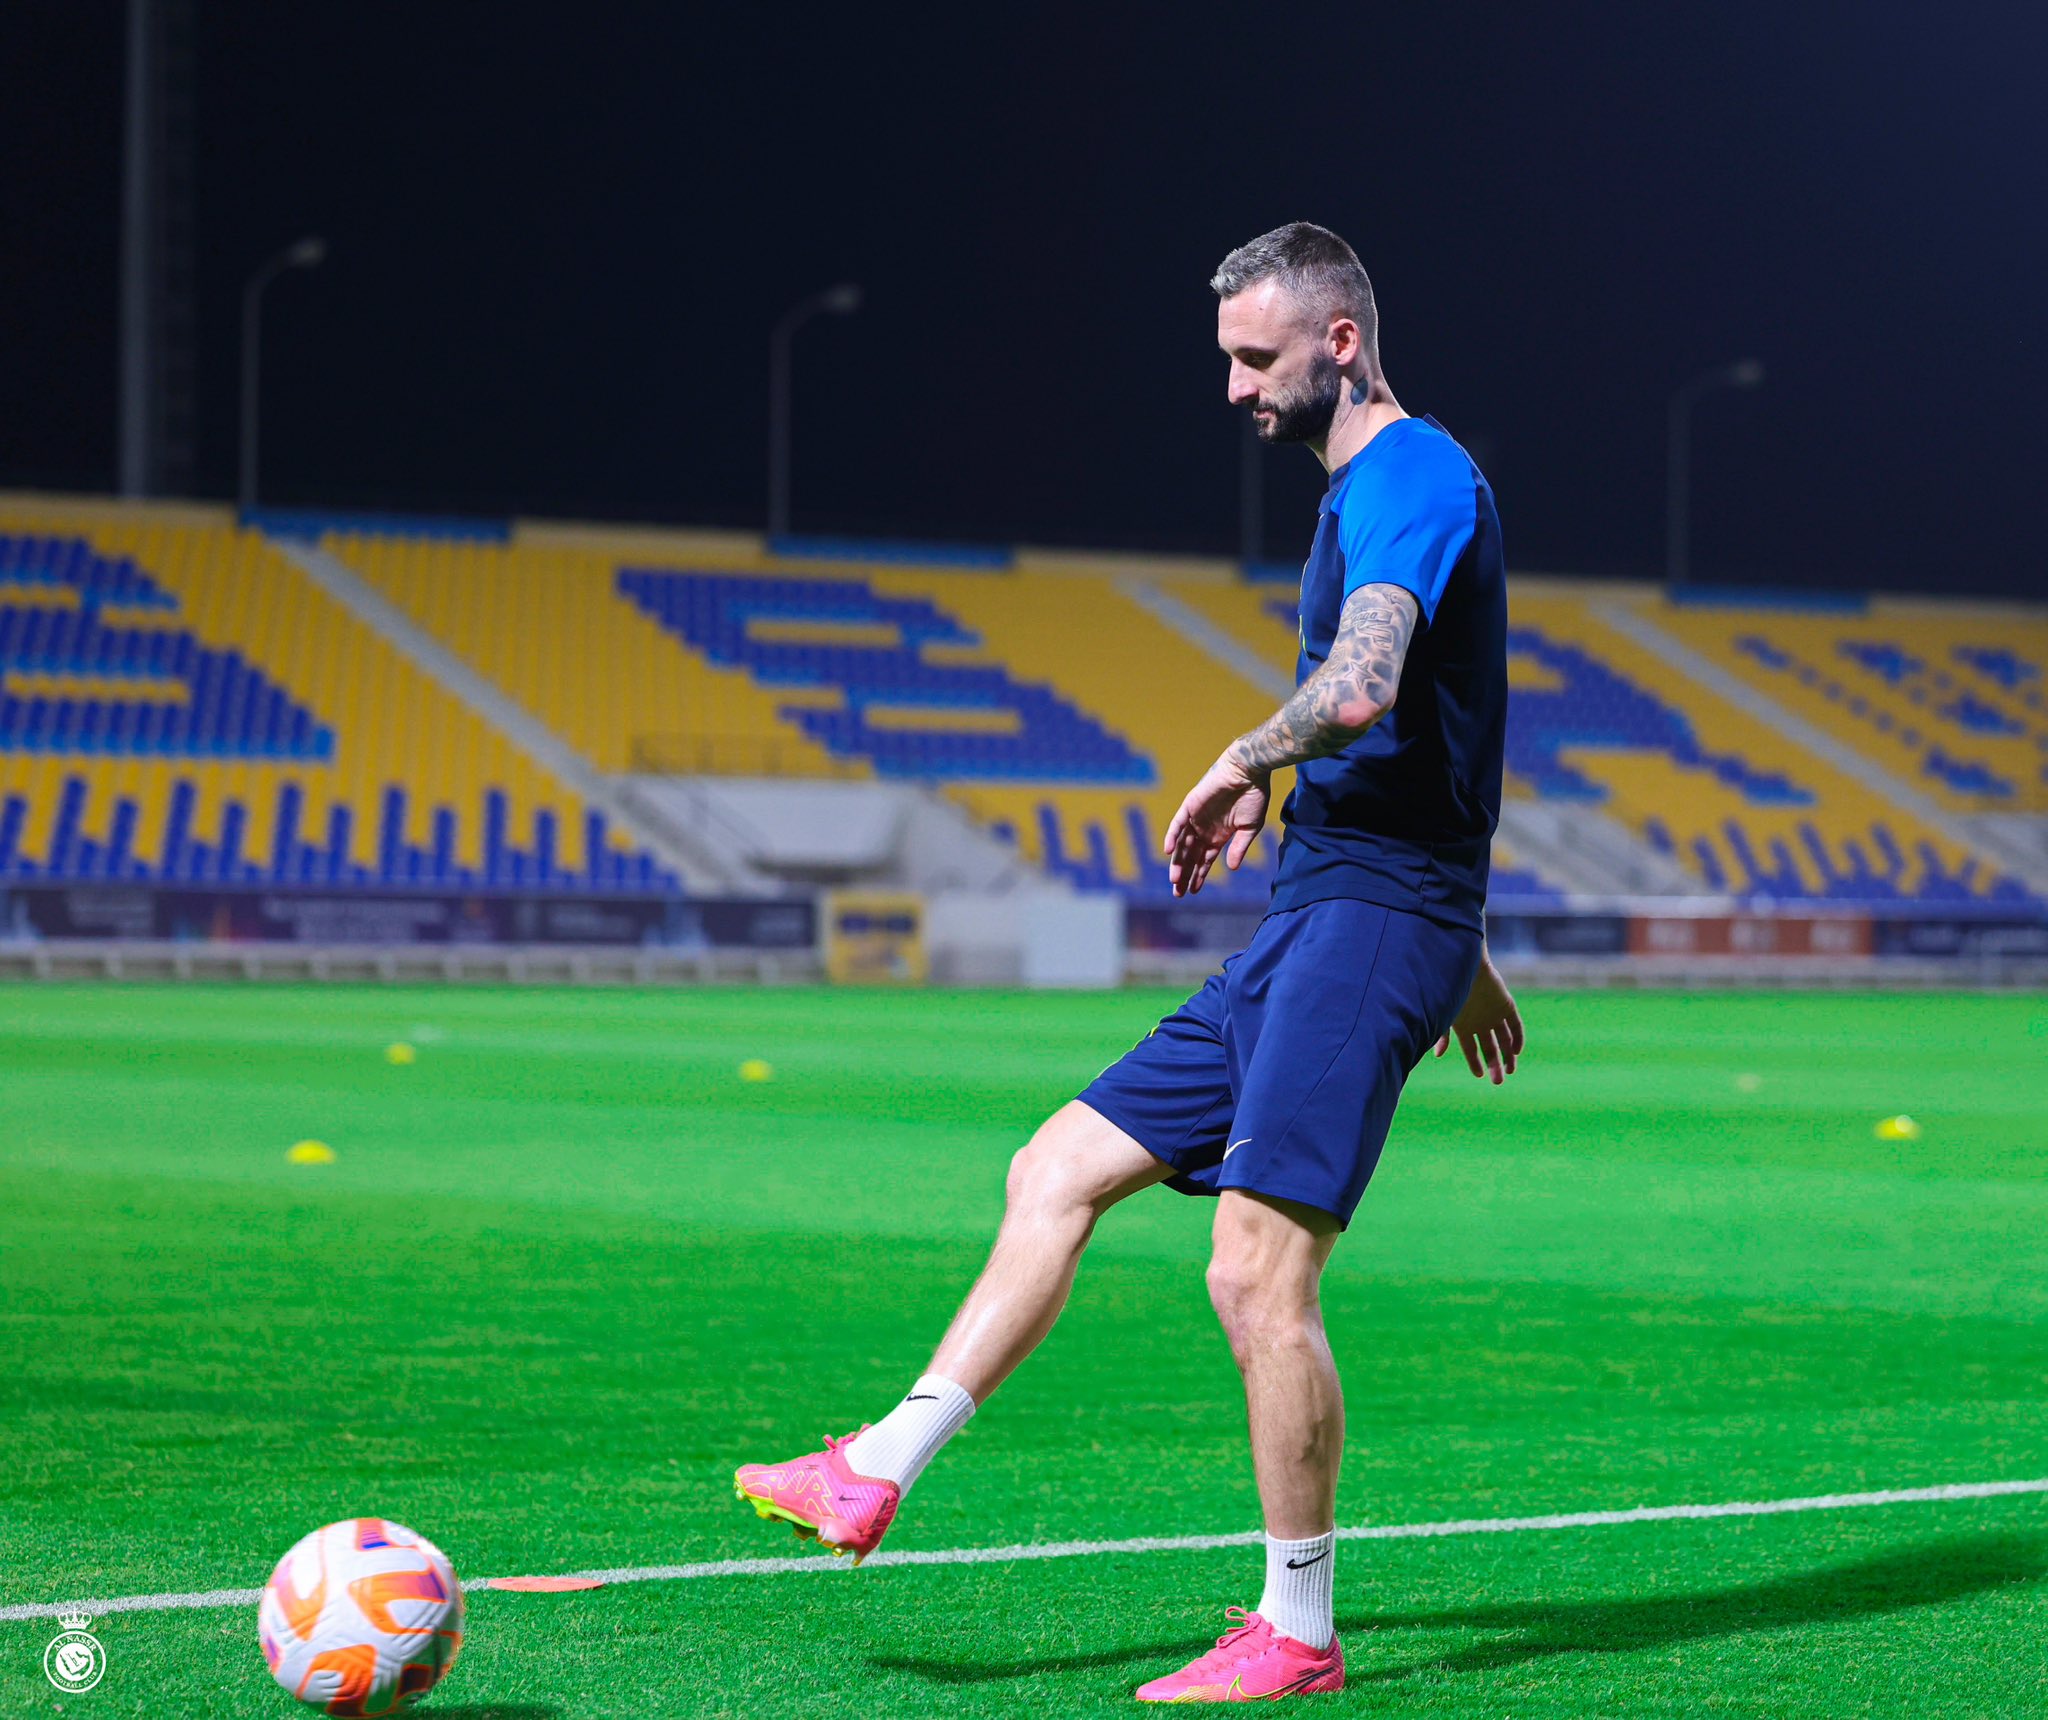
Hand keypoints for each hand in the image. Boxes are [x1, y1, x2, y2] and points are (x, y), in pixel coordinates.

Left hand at [1163, 750, 1268, 896]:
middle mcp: (1204, 829)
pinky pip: (1177, 823)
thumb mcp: (1250, 828)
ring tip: (1175, 880)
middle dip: (1185, 874)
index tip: (1193, 892)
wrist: (1249, 772)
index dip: (1199, 875)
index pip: (1204, 859)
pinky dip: (1172, 836)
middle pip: (1190, 855)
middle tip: (1178, 894)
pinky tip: (1169, 852)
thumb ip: (1239, 848)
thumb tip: (1230, 869)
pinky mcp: (1190, 805)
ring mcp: (1196, 817)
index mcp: (1218, 835)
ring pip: (1182, 843)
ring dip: (1178, 861)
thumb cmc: (1253, 797)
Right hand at [1436, 953, 1522, 1083]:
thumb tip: (1438, 1055)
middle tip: (1498, 1082)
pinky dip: (1517, 1038)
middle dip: (1494, 1064)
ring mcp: (1494, 1013)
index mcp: (1464, 1024)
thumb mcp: (1445, 1015)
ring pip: (1504, 1039)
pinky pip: (1515, 1025)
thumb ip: (1443, 1035)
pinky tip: (1516, 1051)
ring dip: (1508, 1055)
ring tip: (1510, 1070)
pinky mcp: (1506, 1004)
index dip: (1475, 1062)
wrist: (1465, 966)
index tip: (1480, 1076)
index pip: (1471, 1048)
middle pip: (1490, 1047)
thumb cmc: (1450, 991)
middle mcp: (1480, 1021)